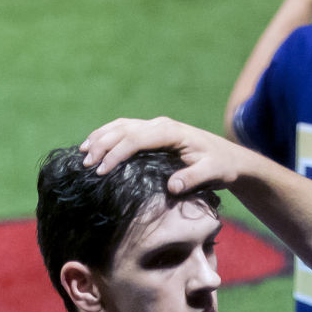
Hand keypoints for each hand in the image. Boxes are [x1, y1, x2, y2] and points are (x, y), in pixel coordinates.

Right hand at [81, 118, 246, 192]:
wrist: (229, 158)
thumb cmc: (221, 167)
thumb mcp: (213, 174)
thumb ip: (194, 178)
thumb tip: (173, 186)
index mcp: (172, 132)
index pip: (137, 138)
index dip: (117, 153)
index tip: (102, 171)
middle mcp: (161, 125)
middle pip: (124, 129)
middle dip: (102, 145)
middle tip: (85, 165)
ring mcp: (156, 126)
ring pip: (121, 126)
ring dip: (100, 137)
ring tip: (82, 154)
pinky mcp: (153, 132)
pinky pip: (125, 129)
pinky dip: (107, 135)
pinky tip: (93, 145)